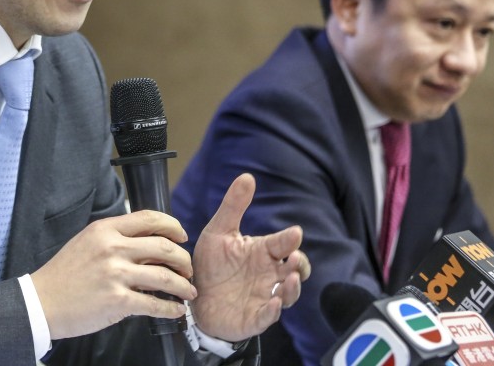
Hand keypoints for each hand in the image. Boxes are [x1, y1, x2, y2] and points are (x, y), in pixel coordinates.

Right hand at [31, 210, 193, 339]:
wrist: (41, 301)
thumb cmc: (63, 274)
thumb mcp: (87, 242)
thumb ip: (115, 239)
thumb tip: (148, 243)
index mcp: (105, 229)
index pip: (149, 218)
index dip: (173, 226)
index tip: (182, 236)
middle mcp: (112, 248)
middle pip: (164, 246)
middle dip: (183, 259)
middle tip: (188, 269)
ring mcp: (115, 274)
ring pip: (165, 276)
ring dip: (183, 285)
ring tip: (188, 291)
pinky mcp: (117, 301)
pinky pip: (155, 304)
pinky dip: (171, 308)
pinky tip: (175, 310)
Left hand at [190, 173, 310, 341]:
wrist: (193, 295)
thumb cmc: (211, 264)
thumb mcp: (219, 231)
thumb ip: (233, 206)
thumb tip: (247, 176)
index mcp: (262, 252)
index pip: (282, 243)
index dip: (290, 239)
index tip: (295, 233)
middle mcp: (268, 274)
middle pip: (295, 269)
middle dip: (300, 264)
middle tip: (295, 258)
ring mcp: (264, 296)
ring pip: (288, 294)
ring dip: (292, 288)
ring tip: (290, 279)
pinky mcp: (254, 317)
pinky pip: (269, 316)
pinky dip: (274, 311)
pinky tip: (273, 303)